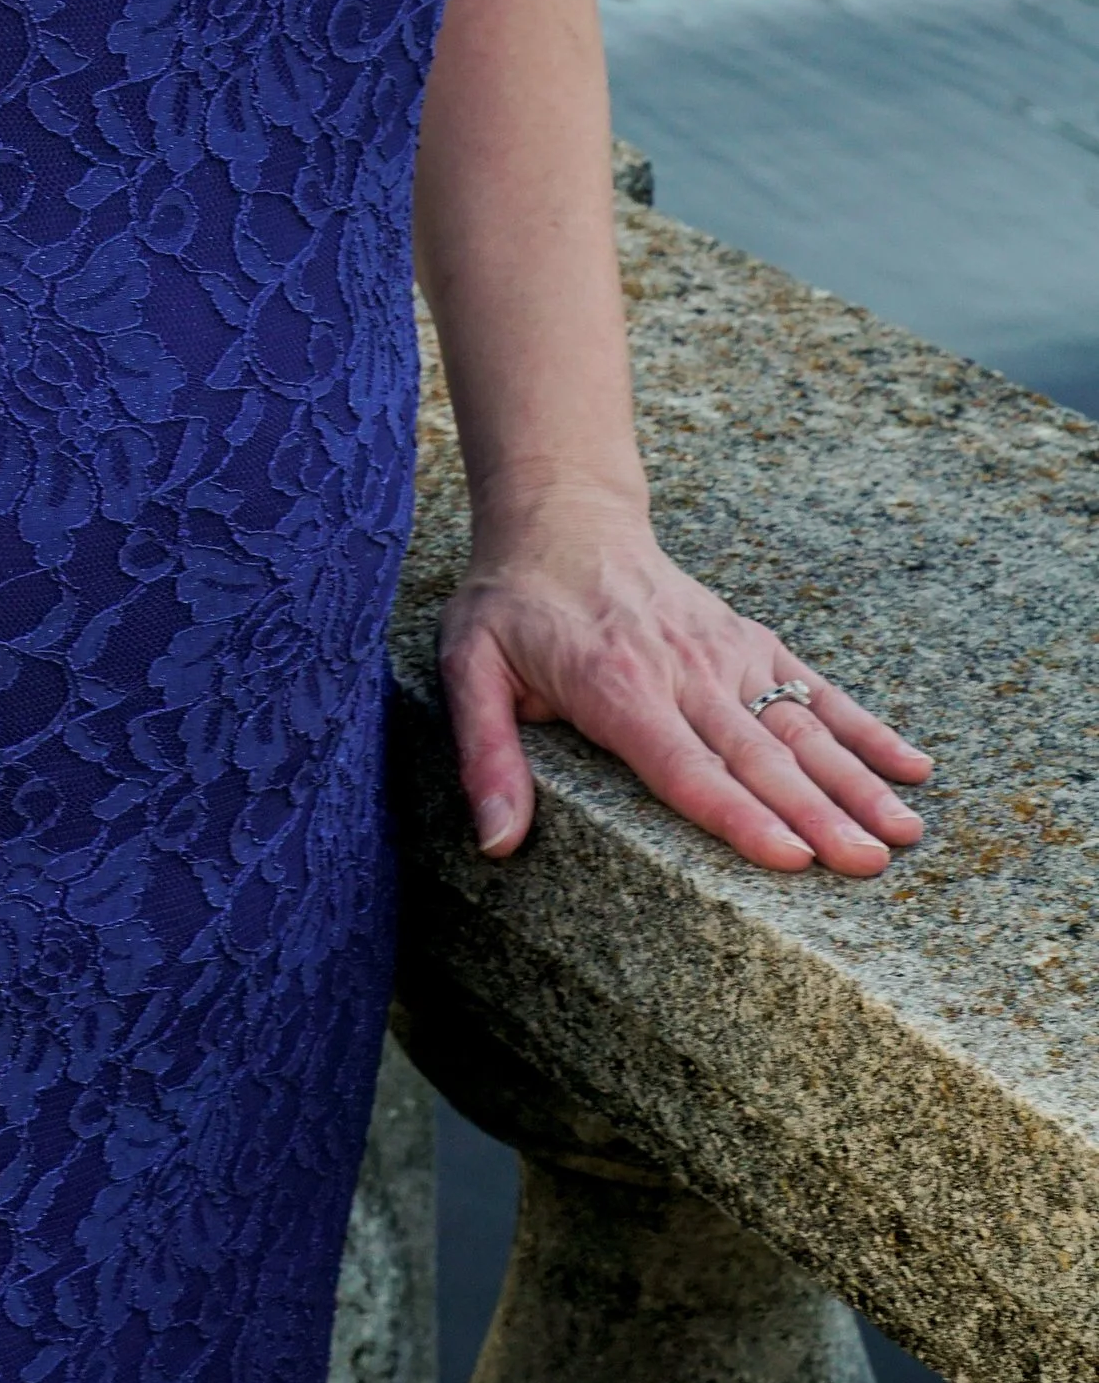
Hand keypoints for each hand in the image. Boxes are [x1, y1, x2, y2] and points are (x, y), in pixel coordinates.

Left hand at [441, 493, 932, 875]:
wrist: (561, 518)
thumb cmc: (513, 606)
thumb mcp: (469, 669)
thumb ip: (485, 755)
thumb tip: (496, 841)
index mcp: (614, 686)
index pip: (683, 764)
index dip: (737, 813)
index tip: (790, 858)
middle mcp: (681, 670)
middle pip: (756, 754)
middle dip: (816, 812)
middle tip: (869, 864)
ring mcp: (724, 653)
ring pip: (798, 725)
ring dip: (855, 780)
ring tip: (905, 831)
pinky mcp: (750, 640)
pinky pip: (816, 686)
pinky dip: (866, 726)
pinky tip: (913, 766)